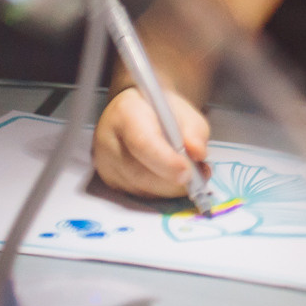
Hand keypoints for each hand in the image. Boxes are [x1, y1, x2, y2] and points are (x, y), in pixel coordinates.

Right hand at [92, 85, 209, 196]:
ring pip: (142, 189)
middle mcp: (108, 140)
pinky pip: (140, 194)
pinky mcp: (111, 181)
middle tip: (199, 177)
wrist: (142, 111)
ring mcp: (106, 164)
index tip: (188, 171)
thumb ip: (194, 131)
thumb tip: (198, 154)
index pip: (142, 143)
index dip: (166, 161)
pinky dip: (162, 191)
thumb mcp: (186, 111)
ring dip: (171, 188)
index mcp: (125, 113)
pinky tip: (174, 178)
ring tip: (191, 174)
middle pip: (140, 173)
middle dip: (173, 181)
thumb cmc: (163, 111)